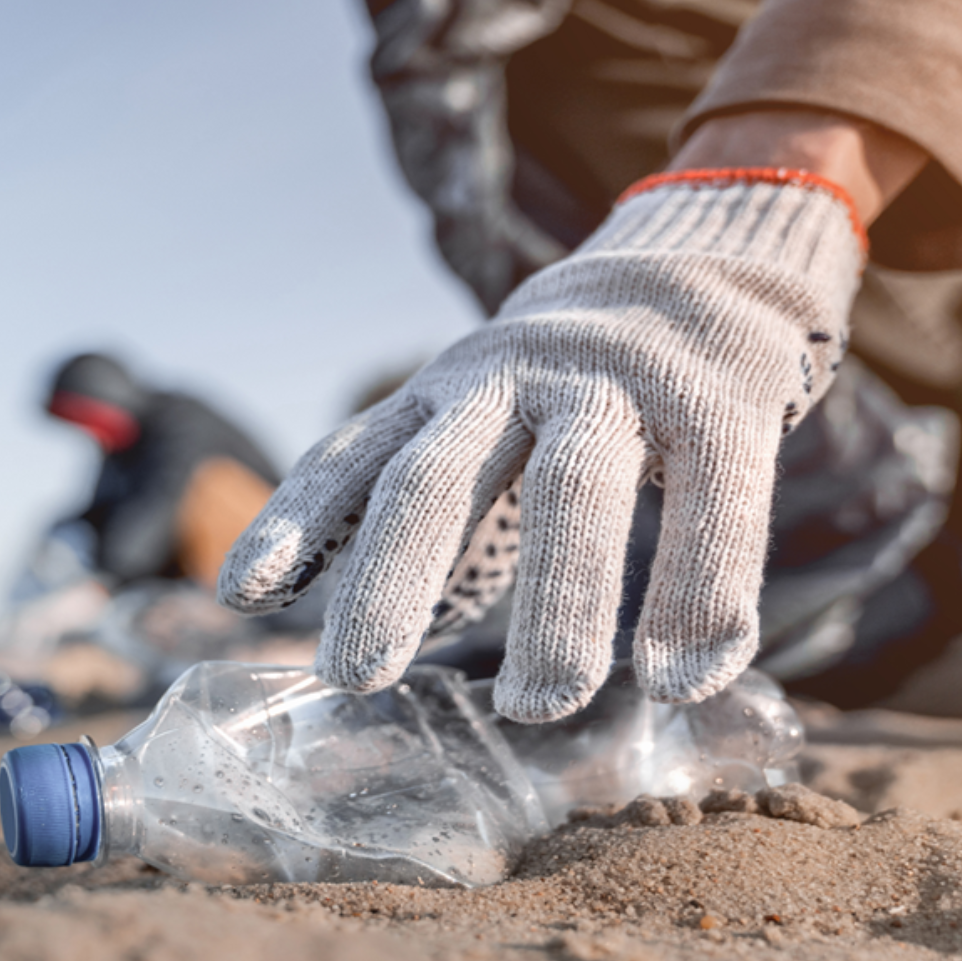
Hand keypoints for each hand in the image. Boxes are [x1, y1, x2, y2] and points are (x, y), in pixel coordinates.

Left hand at [220, 171, 864, 720]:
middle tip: (355, 677)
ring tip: (534, 709)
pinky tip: (683, 681)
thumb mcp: (481, 422)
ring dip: (553, 607)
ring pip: (573, 491)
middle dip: (389, 575)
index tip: (239, 598)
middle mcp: (513, 377)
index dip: (291, 522)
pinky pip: (711, 505)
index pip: (353, 456)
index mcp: (445, 392)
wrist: (716, 251)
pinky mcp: (722, 402)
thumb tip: (336, 638)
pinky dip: (698, 598)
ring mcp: (616, 384)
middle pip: (437, 474)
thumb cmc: (576, 381)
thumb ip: (420, 512)